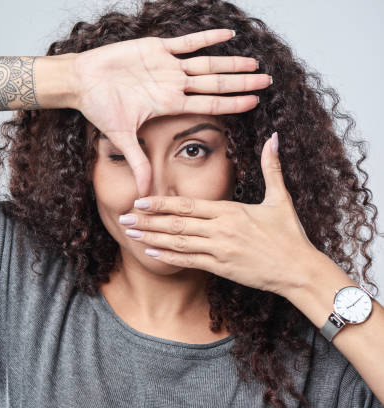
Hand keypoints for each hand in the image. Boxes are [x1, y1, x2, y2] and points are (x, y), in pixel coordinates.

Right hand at [72, 28, 271, 197]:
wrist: (82, 82)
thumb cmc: (99, 108)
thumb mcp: (121, 137)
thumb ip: (137, 162)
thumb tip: (144, 196)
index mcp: (169, 104)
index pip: (209, 105)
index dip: (233, 104)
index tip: (256, 104)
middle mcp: (173, 85)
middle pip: (215, 83)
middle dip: (242, 83)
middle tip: (268, 81)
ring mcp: (167, 66)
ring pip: (207, 62)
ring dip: (231, 62)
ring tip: (254, 63)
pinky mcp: (157, 48)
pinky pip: (187, 41)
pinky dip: (207, 37)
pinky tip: (229, 35)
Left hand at [119, 132, 321, 297]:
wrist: (299, 270)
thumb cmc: (289, 235)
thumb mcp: (280, 198)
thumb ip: (271, 166)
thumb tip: (274, 136)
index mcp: (230, 211)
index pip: (188, 205)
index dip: (161, 203)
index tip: (140, 200)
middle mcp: (221, 230)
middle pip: (177, 224)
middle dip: (148, 220)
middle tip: (123, 217)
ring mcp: (220, 251)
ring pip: (179, 242)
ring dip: (152, 237)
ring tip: (130, 233)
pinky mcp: (222, 269)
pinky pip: (189, 262)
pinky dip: (169, 257)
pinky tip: (151, 252)